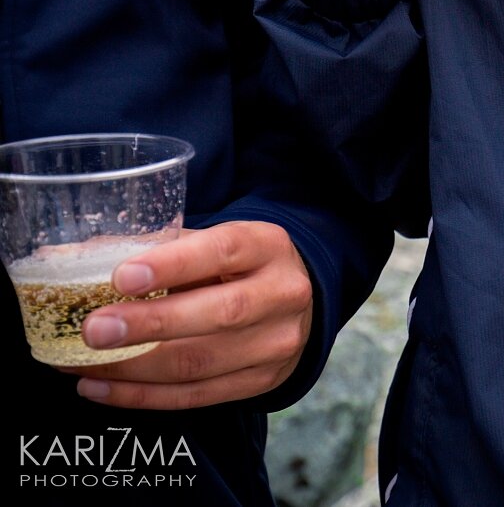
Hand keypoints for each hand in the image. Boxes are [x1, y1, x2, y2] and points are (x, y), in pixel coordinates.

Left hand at [63, 222, 312, 409]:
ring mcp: (276, 344)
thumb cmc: (237, 266)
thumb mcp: (213, 242)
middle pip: (220, 315)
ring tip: (81, 364)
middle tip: (94, 330)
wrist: (292, 303)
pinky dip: (141, 395)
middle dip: (151, 325)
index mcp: (267, 247)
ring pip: (201, 364)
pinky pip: (196, 396)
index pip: (224, 251)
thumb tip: (76, 258)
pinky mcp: (261, 382)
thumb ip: (158, 249)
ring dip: (133, 368)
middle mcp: (281, 295)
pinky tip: (100, 387)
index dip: (173, 265)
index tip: (122, 277)